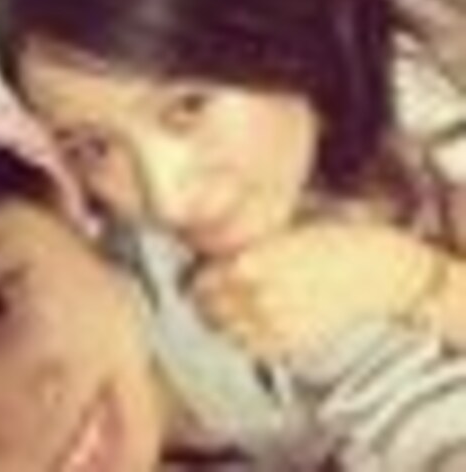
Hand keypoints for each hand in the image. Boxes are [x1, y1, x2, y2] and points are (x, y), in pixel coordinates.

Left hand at [190, 223, 436, 357]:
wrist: (381, 272)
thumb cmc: (334, 239)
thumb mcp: (282, 232)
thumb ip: (247, 248)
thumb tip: (214, 255)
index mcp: (249, 264)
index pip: (199, 283)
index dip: (198, 279)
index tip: (201, 274)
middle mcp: (254, 299)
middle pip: (207, 311)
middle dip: (206, 302)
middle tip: (212, 293)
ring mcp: (273, 327)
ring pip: (226, 334)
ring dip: (223, 322)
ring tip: (233, 310)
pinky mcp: (292, 347)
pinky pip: (252, 349)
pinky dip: (246, 339)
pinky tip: (255, 325)